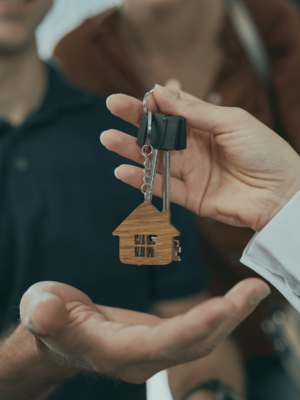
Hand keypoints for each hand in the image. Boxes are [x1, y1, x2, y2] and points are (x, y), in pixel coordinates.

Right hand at [20, 279, 269, 383]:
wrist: (55, 332)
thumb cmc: (49, 319)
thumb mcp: (41, 309)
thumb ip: (45, 313)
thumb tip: (45, 309)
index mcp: (113, 350)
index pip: (161, 344)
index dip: (192, 328)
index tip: (224, 306)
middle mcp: (140, 357)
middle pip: (192, 344)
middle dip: (226, 320)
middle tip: (254, 290)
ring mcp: (152, 349)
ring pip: (199, 339)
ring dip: (229, 317)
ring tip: (253, 291)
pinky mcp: (158, 338)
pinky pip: (194, 330)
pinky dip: (217, 316)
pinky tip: (233, 300)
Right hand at [102, 86, 299, 230]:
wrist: (282, 193)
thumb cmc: (265, 151)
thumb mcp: (232, 122)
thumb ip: (195, 111)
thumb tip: (160, 92)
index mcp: (206, 125)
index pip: (173, 111)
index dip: (154, 103)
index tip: (139, 96)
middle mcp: (195, 148)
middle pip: (159, 134)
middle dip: (135, 121)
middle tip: (111, 108)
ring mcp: (192, 172)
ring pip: (155, 160)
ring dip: (131, 150)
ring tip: (109, 139)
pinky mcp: (192, 196)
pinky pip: (162, 187)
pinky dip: (142, 180)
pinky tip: (122, 170)